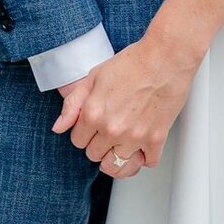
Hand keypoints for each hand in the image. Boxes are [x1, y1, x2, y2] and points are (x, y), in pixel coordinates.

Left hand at [51, 29, 198, 173]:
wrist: (165, 56)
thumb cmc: (133, 62)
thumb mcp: (94, 76)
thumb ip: (72, 104)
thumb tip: (58, 127)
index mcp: (93, 113)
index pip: (78, 141)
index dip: (84, 132)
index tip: (93, 125)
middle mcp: (112, 129)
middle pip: (94, 155)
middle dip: (98, 144)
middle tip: (108, 129)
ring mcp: (135, 137)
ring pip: (117, 167)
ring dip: (117, 157)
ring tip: (121, 146)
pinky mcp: (156, 139)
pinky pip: (147, 163)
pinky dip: (144, 157)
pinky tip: (142, 144)